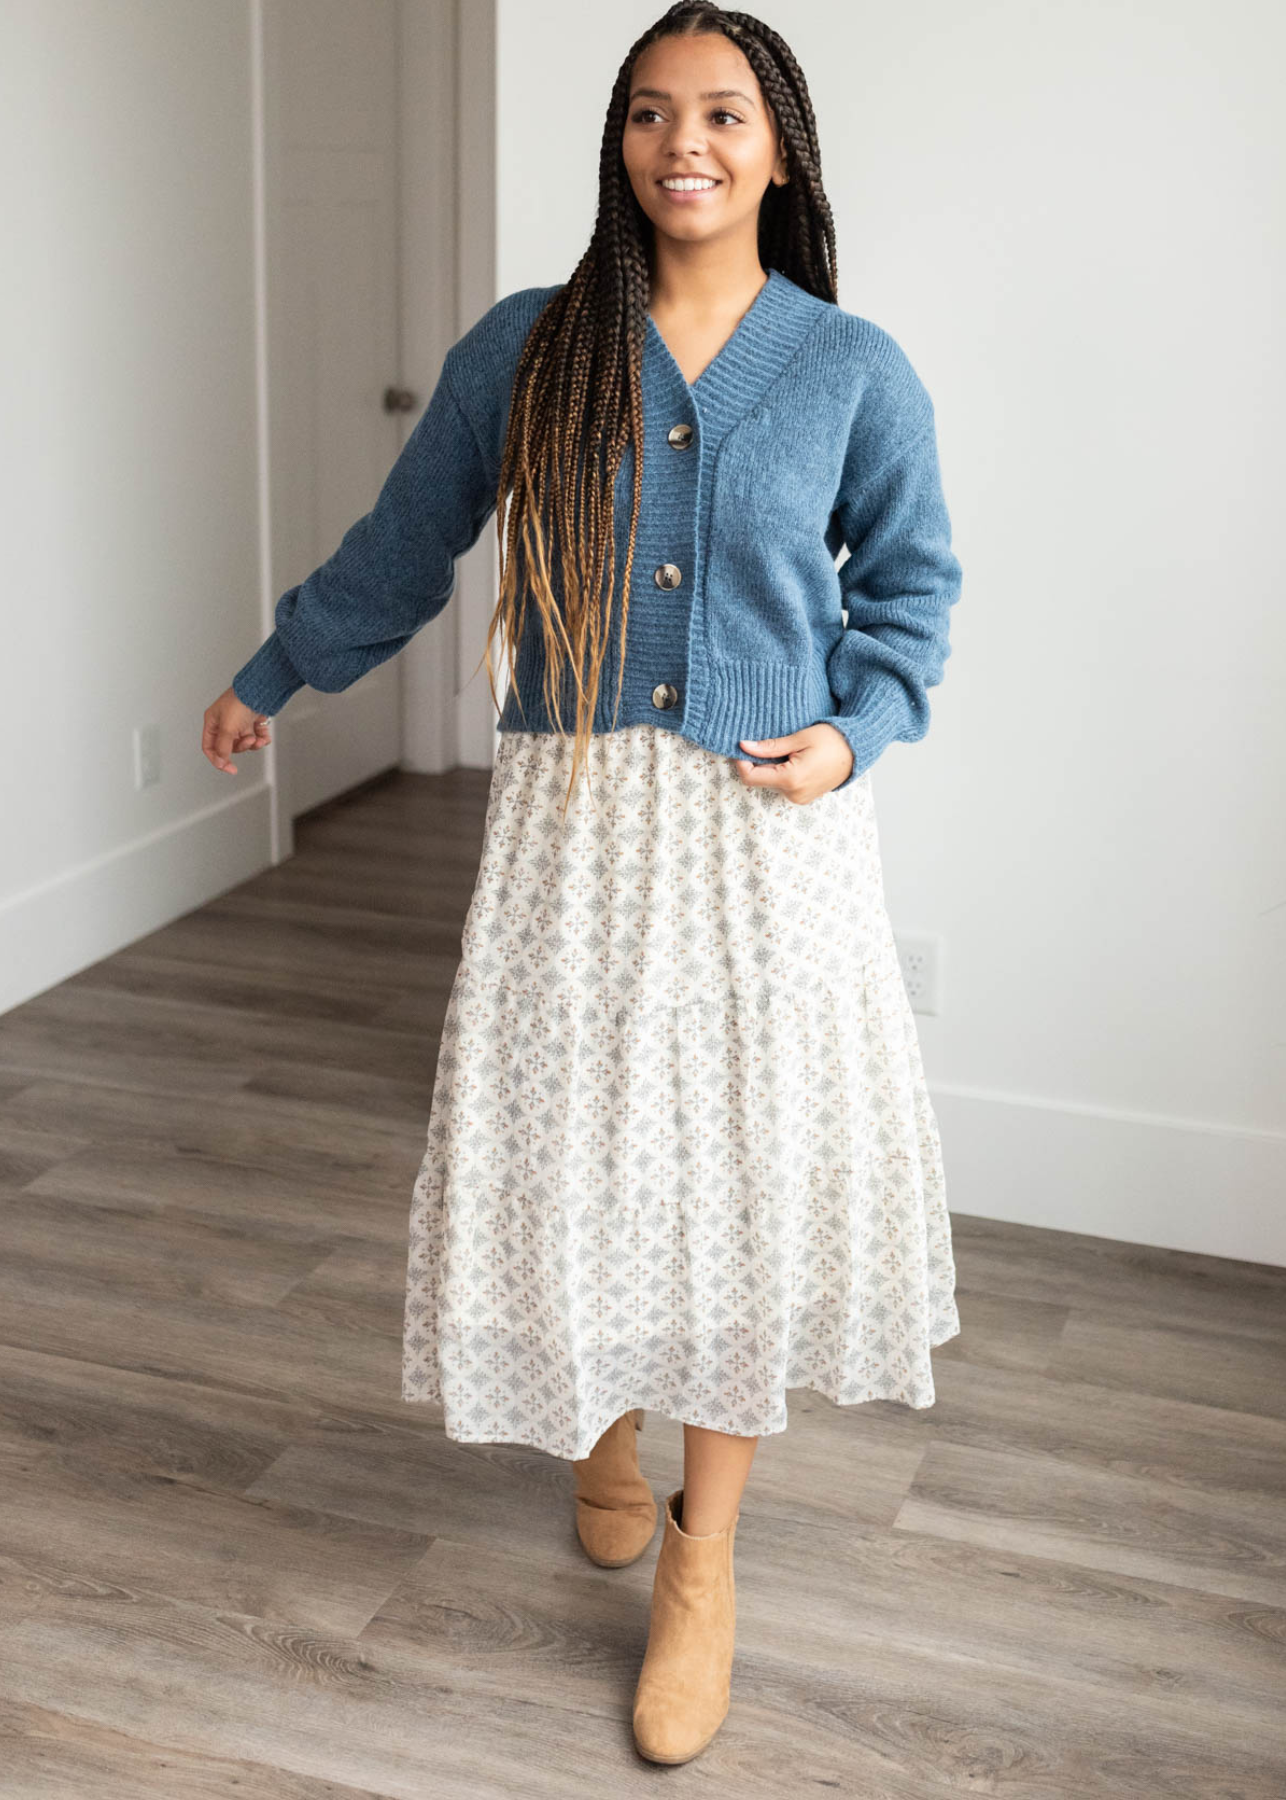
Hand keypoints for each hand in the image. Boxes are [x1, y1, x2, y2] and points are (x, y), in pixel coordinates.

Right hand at [202, 687, 272, 773]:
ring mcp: (239, 722)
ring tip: (256, 737)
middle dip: (241, 747)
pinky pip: (257, 737)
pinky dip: (262, 739)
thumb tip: (220, 762)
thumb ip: (223, 747)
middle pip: (229, 747)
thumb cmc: (239, 703)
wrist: (259, 691)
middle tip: (248, 741)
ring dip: (252, 744)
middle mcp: (225, 723)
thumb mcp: (227, 728)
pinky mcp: (253, 721)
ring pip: (244, 743)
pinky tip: (265, 736)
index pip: (210, 747)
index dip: (218, 760)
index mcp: (212, 722)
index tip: (229, 768)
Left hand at [734, 724, 853, 802]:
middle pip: (760, 780)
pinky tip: (793, 759)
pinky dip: (781, 773)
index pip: (750, 777)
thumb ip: (770, 746)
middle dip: (757, 763)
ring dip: (771, 767)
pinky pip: (783, 786)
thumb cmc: (832, 740)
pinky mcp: (804, 797)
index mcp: (791, 779)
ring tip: (786, 750)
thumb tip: (744, 746)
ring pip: (771, 782)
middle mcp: (794, 794)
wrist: (858, 750)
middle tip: (765, 743)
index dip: (741, 762)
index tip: (742, 746)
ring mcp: (799, 798)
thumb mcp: (799, 738)